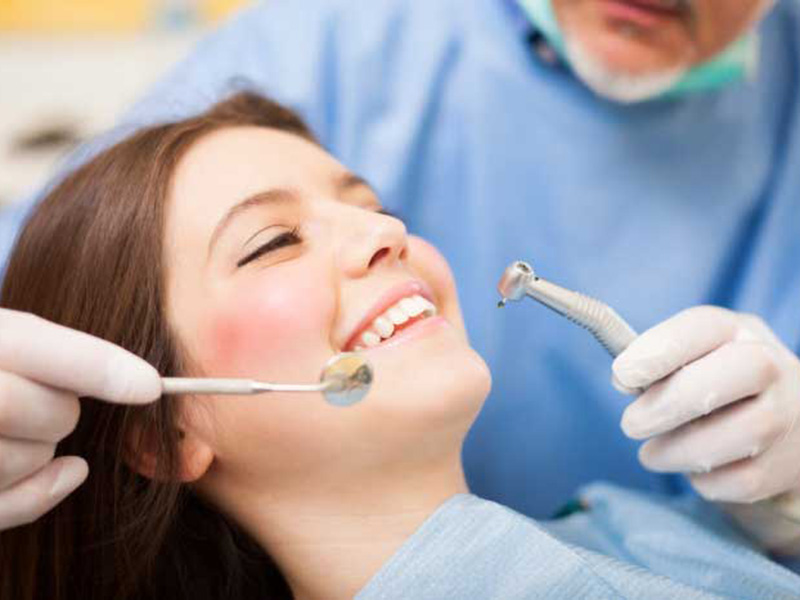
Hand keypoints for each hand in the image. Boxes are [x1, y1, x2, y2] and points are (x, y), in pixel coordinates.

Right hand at [0, 309, 160, 529]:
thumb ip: (46, 349)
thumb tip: (143, 386)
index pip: (31, 345)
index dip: (98, 366)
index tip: (150, 385)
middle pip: (47, 412)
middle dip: (61, 410)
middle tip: (38, 401)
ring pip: (35, 457)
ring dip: (39, 448)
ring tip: (4, 430)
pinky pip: (14, 506)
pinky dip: (40, 492)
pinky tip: (63, 470)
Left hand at [613, 306, 799, 503]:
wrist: (780, 427)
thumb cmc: (716, 386)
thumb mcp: (690, 359)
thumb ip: (655, 364)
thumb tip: (624, 379)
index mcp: (738, 331)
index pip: (706, 325)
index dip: (661, 348)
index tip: (622, 373)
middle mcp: (774, 366)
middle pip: (737, 372)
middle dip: (670, 403)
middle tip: (630, 424)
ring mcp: (790, 415)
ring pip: (742, 433)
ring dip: (680, 450)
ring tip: (651, 453)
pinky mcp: (788, 465)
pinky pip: (742, 480)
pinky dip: (705, 481)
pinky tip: (691, 469)